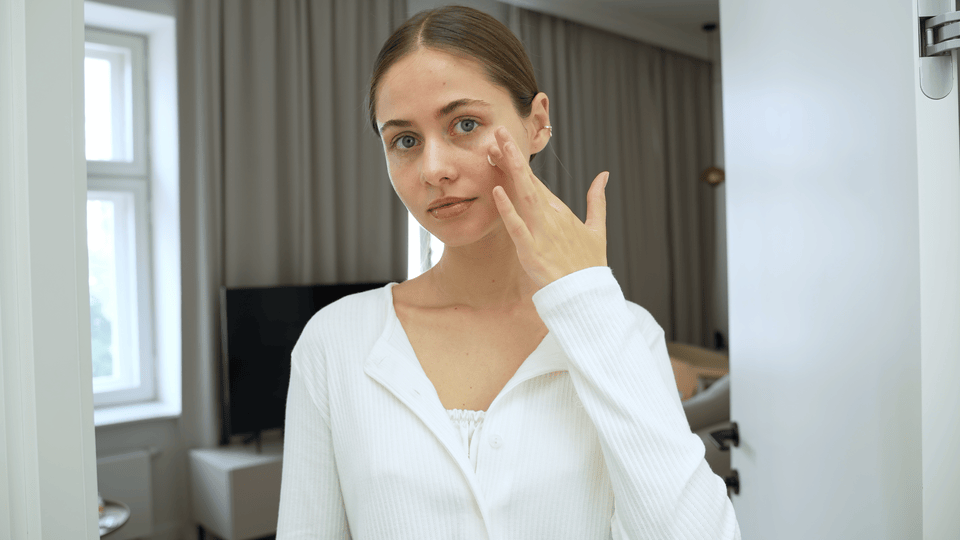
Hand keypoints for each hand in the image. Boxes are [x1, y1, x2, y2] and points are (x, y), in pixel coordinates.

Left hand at [488, 126, 608, 288]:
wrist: (588, 295)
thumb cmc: (589, 264)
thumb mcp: (597, 229)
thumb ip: (597, 200)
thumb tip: (604, 175)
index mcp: (561, 212)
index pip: (535, 181)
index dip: (518, 162)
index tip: (504, 144)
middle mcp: (551, 218)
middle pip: (527, 181)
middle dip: (512, 156)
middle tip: (498, 131)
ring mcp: (542, 233)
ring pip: (523, 196)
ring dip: (510, 171)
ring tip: (496, 150)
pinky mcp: (533, 252)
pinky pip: (517, 227)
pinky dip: (508, 209)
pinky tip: (498, 191)